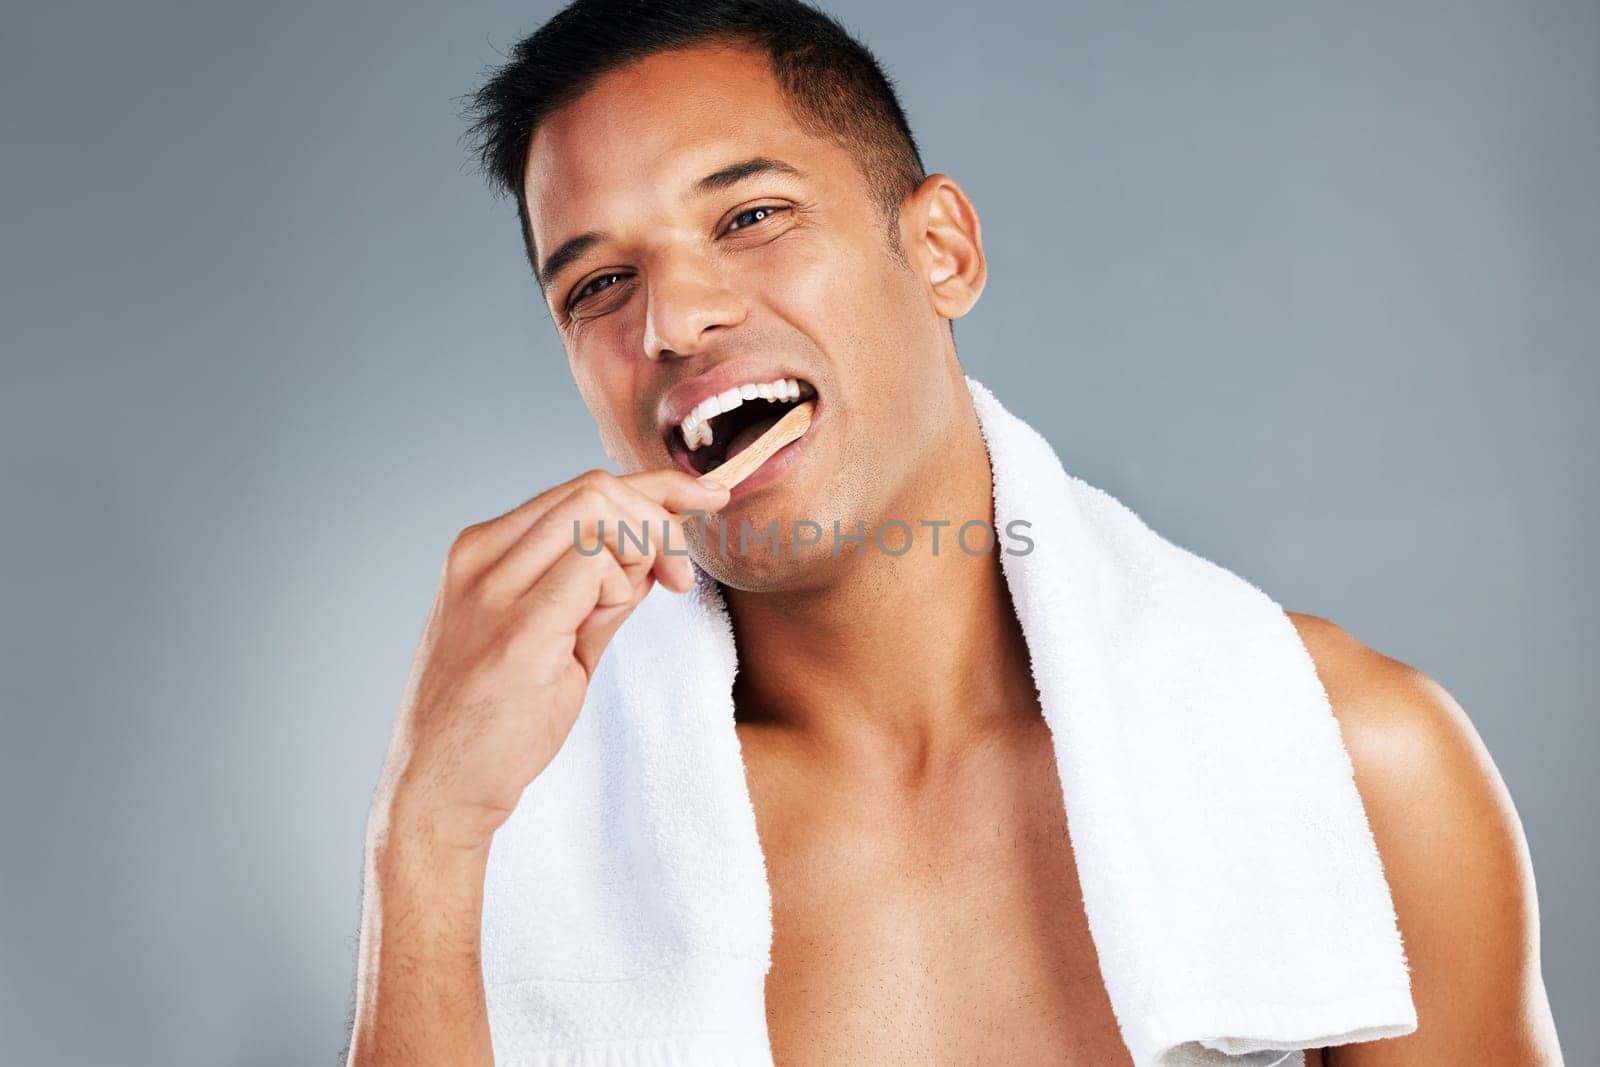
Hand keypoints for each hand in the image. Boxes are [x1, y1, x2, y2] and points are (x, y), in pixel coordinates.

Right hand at [373, 468, 728, 852]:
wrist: (438, 792)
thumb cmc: (492, 723)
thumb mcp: (550, 639)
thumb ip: (597, 594)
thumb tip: (651, 555)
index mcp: (483, 551)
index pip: (580, 489)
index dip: (654, 488)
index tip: (703, 503)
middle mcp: (481, 558)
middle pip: (594, 490)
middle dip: (660, 520)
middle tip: (681, 576)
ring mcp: (493, 591)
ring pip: (596, 515)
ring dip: (644, 552)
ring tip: (650, 601)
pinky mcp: (516, 632)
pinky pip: (592, 568)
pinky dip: (621, 589)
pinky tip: (603, 628)